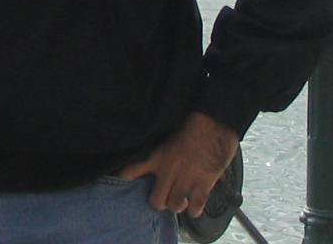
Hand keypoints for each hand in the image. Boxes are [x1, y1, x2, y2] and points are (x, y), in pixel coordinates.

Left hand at [116, 111, 237, 218]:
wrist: (212, 122)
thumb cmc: (190, 122)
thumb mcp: (166, 133)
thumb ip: (160, 148)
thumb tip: (156, 155)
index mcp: (156, 155)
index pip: (132, 170)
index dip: (123, 179)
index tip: (120, 182)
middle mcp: (168, 170)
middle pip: (156, 200)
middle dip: (161, 202)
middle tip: (165, 198)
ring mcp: (186, 178)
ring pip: (175, 205)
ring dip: (177, 206)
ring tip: (181, 202)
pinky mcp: (203, 183)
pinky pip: (197, 205)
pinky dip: (195, 210)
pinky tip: (194, 208)